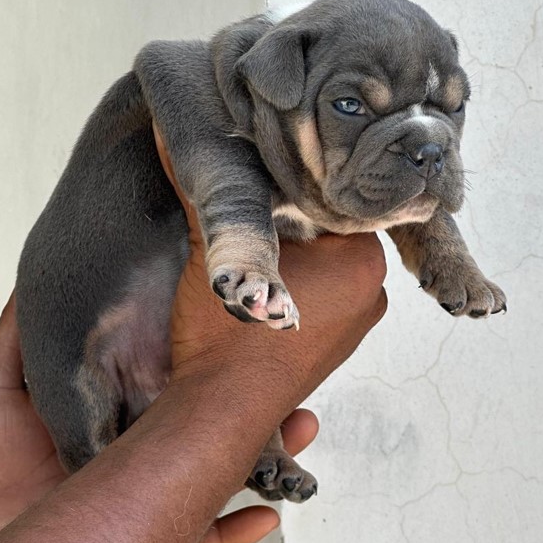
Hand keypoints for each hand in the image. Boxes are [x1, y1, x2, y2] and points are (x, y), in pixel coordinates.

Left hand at [0, 296, 318, 542]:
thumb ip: (20, 332)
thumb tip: (38, 279)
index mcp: (117, 406)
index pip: (178, 377)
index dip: (213, 360)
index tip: (247, 334)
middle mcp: (141, 446)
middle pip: (210, 421)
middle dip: (257, 402)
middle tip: (293, 379)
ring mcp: (150, 494)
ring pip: (221, 469)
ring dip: (268, 452)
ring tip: (302, 427)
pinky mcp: (154, 537)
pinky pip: (208, 532)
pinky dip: (240, 522)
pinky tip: (269, 508)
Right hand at [153, 122, 387, 408]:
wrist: (220, 411)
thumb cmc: (226, 333)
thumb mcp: (215, 252)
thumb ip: (203, 191)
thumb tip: (169, 130)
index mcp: (361, 261)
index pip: (339, 201)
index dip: (301, 187)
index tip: (272, 179)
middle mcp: (373, 293)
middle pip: (337, 233)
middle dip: (301, 222)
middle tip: (263, 211)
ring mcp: (358, 325)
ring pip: (331, 268)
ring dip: (300, 258)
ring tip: (263, 251)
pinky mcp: (338, 348)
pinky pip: (326, 299)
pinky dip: (302, 287)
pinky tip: (271, 287)